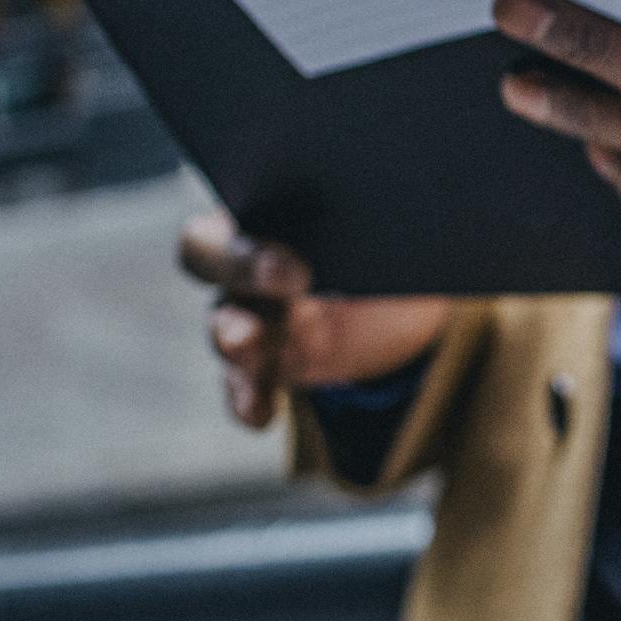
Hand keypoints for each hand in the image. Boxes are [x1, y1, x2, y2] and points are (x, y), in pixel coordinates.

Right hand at [179, 213, 453, 428]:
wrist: (407, 306)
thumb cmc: (391, 247)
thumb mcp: (395, 230)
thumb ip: (385, 216)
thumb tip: (411, 204)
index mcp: (270, 217)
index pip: (222, 223)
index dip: (247, 243)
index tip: (298, 265)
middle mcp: (248, 266)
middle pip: (208, 261)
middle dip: (243, 269)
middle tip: (295, 279)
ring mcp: (254, 319)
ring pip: (222, 327)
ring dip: (233, 337)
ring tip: (249, 344)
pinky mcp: (271, 365)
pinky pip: (243, 386)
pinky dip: (248, 400)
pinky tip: (261, 416)